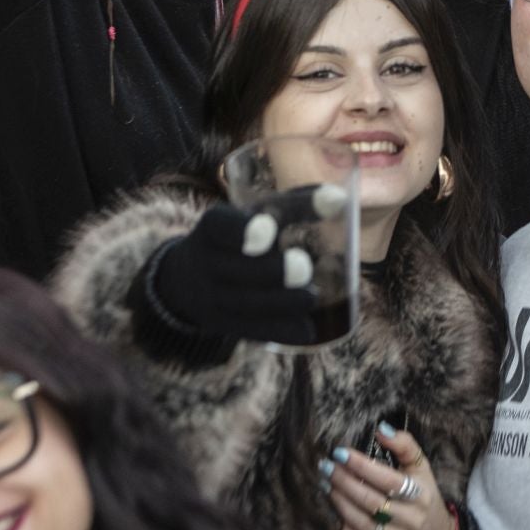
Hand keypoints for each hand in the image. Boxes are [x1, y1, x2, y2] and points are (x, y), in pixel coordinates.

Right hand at [146, 186, 347, 345]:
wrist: (188, 278)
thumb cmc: (240, 236)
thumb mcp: (254, 214)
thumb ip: (294, 205)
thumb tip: (340, 198)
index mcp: (214, 226)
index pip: (222, 225)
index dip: (243, 230)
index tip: (269, 230)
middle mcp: (206, 261)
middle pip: (238, 269)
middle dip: (272, 270)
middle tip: (304, 267)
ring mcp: (211, 296)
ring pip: (244, 303)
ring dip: (280, 303)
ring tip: (311, 297)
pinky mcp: (222, 323)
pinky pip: (250, 330)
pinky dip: (280, 331)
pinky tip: (307, 331)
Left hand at [320, 425, 457, 529]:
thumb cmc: (425, 497)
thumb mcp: (422, 469)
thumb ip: (405, 445)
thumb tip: (381, 429)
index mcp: (420, 494)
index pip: (387, 479)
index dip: (362, 465)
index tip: (339, 453)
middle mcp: (412, 519)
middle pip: (370, 501)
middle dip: (343, 482)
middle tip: (326, 468)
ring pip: (364, 524)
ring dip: (340, 504)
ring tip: (327, 486)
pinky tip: (335, 516)